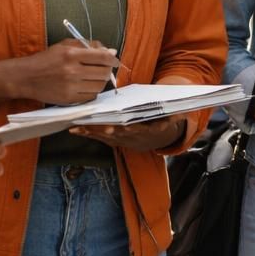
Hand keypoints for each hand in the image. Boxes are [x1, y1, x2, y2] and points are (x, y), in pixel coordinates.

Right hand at [23, 39, 117, 104]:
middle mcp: (72, 71)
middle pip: (103, 73)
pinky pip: (91, 96)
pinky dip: (92, 91)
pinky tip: (85, 85)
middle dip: (107, 70)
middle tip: (104, 69)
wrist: (26, 77)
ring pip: (99, 86)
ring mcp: (70, 87)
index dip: (112, 59)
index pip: (102, 57)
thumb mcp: (65, 45)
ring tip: (93, 77)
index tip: (115, 60)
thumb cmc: (47, 59)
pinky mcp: (69, 99)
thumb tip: (110, 52)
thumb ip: (88, 45)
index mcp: (71, 54)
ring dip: (100, 81)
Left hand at [70, 117, 185, 152]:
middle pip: (115, 135)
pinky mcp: (114, 141)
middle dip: (101, 131)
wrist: (158, 139)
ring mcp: (121, 141)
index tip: (120, 128)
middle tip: (88, 127)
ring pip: (104, 137)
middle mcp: (132, 140)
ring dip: (90, 133)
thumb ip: (174, 117)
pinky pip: (99, 138)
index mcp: (146, 133)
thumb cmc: (163, 122)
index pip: (136, 132)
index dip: (128, 131)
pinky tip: (75, 130)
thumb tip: (179, 114)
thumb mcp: (173, 118)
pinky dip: (88, 134)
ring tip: (76, 128)